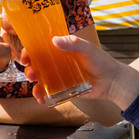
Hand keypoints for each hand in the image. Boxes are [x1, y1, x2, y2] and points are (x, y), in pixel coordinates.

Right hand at [18, 34, 138, 109]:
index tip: (26, 56)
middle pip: (37, 64)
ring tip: (36, 87)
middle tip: (32, 73)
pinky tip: (41, 99)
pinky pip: (49, 92)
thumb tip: (54, 40)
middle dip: (30, 69)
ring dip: (34, 83)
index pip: (41, 47)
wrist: (112, 81)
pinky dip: (42, 95)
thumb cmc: (101, 61)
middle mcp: (57, 62)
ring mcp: (59, 76)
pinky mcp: (63, 89)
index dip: (30, 51)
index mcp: (61, 49)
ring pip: (40, 79)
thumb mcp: (87, 49)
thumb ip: (72, 43)